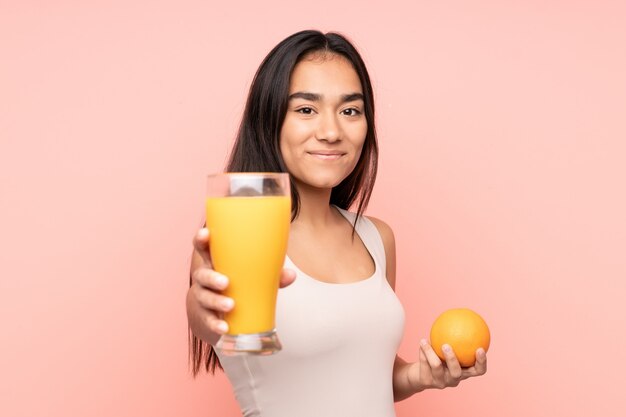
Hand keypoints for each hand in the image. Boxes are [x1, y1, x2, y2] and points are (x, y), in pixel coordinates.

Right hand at [186, 227, 295, 344]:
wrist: (217, 311)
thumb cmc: (237, 284)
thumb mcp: (251, 276)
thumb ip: (270, 275)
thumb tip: (291, 275)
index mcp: (214, 262)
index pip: (203, 247)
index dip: (201, 239)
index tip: (206, 234)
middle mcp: (204, 278)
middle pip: (202, 274)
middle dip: (212, 277)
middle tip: (225, 282)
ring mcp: (203, 297)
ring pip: (205, 297)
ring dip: (217, 302)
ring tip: (230, 305)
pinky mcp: (205, 316)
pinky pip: (208, 319)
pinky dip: (215, 324)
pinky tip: (224, 328)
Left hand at [407, 339, 486, 390]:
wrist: (419, 373)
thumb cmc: (438, 357)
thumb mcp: (447, 348)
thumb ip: (456, 338)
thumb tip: (460, 317)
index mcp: (464, 372)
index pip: (478, 371)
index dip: (481, 362)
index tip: (479, 349)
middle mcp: (454, 379)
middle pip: (456, 372)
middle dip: (451, 359)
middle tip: (446, 345)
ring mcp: (440, 382)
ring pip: (436, 366)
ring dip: (430, 351)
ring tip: (426, 341)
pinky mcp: (427, 382)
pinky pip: (424, 363)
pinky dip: (423, 351)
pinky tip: (422, 341)